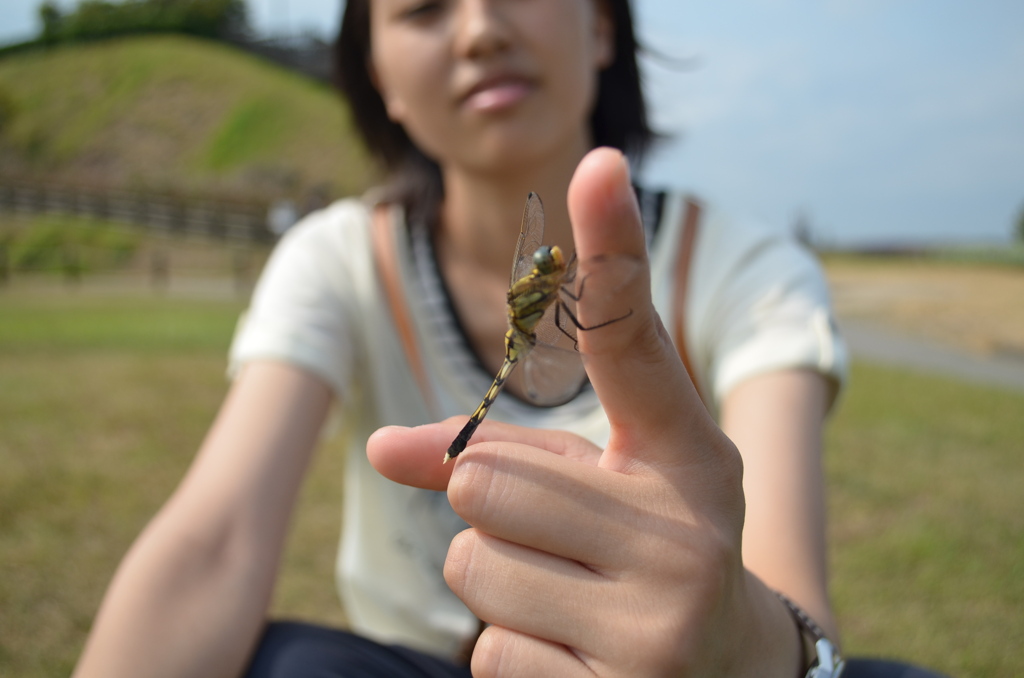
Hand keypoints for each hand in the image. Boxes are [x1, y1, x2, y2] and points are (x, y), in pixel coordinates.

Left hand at [368, 148, 799, 676]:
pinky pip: (487, 652)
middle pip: (486, 478)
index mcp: (686, 458)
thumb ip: (497, 452)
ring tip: (573, 599)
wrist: (725, 676)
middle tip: (563, 541)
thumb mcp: (595, 491)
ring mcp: (657, 628)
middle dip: (494, 508)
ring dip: (496, 582)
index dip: (614, 253)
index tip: (598, 163)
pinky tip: (580, 657)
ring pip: (474, 566)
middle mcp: (685, 535)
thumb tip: (376, 445)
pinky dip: (513, 653)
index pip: (636, 346)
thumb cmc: (647, 553)